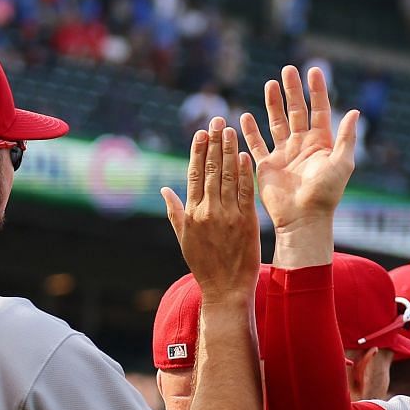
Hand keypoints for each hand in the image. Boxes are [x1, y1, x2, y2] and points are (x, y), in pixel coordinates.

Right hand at [160, 119, 257, 301]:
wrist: (226, 290)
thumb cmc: (204, 266)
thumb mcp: (184, 239)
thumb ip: (174, 212)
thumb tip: (164, 190)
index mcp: (192, 212)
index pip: (194, 174)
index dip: (198, 151)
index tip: (202, 132)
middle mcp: (208, 210)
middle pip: (211, 170)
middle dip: (214, 143)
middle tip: (218, 120)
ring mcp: (227, 215)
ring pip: (228, 176)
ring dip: (229, 151)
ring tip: (231, 129)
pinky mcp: (246, 222)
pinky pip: (246, 193)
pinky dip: (245, 173)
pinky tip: (245, 155)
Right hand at [239, 65, 359, 240]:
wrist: (303, 219)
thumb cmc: (325, 194)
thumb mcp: (341, 164)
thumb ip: (346, 138)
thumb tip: (356, 112)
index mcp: (321, 144)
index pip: (319, 111)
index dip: (317, 91)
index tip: (314, 70)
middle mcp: (302, 146)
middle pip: (296, 111)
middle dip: (292, 91)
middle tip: (288, 69)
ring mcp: (284, 155)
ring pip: (276, 122)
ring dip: (273, 104)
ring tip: (270, 84)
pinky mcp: (267, 166)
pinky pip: (257, 144)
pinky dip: (250, 131)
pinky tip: (244, 116)